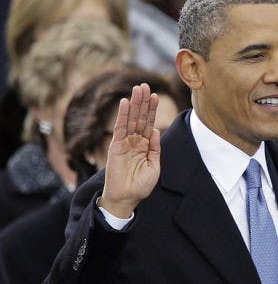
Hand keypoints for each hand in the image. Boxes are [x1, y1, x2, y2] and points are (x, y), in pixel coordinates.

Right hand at [99, 84, 160, 217]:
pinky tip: (125, 103)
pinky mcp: (115, 146)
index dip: (152, 110)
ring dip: (134, 104)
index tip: (156, 95)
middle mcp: (135, 141)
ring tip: (138, 88)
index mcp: (145, 145)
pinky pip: (119, 128)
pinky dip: (122, 115)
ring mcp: (125, 142)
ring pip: (130, 119)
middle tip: (145, 85)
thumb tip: (155, 130)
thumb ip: (155, 148)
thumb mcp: (154, 166)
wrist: (127, 198)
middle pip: (140, 117)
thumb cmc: (141, 186)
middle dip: (143, 102)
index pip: (149, 123)